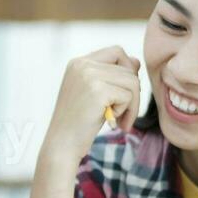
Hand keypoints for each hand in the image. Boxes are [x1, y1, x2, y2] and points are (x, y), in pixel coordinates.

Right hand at [40, 47, 140, 170]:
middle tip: (123, 114)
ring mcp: (89, 75)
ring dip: (131, 104)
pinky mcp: (98, 91)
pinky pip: (129, 96)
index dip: (128, 71)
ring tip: (118, 120)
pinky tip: (113, 122)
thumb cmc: (78, 123)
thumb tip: (136, 61)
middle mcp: (82, 64)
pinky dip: (127, 112)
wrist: (61, 145)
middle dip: (132, 93)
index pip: (117, 52)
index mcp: (78, 62)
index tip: (123, 94)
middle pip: (128, 68)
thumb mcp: (94, 94)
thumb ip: (112, 76)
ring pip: (132, 82)